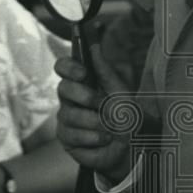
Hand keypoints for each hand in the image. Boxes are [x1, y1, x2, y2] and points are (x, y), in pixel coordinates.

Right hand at [55, 42, 131, 183]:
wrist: (130, 147)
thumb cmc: (124, 116)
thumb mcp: (119, 91)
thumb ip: (105, 71)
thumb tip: (93, 45)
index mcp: (81, 83)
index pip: (62, 67)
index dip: (69, 67)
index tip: (83, 73)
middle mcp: (69, 100)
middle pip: (63, 89)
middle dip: (85, 97)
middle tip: (103, 105)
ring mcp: (65, 120)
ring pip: (69, 116)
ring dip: (95, 122)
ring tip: (111, 129)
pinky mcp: (66, 140)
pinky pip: (73, 137)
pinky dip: (94, 138)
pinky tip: (104, 140)